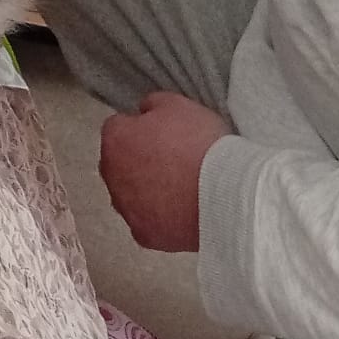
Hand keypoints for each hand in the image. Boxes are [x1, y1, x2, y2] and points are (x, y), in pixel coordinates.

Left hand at [98, 92, 230, 252]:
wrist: (227, 194)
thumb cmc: (201, 145)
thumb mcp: (177, 104)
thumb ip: (152, 104)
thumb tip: (144, 112)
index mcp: (115, 139)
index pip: (119, 128)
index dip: (143, 129)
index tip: (165, 135)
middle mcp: (111, 174)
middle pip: (119, 163)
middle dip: (138, 160)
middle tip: (173, 161)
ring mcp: (126, 208)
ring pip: (130, 194)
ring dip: (146, 190)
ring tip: (181, 188)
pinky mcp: (143, 234)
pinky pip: (146, 222)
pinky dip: (159, 218)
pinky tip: (182, 210)